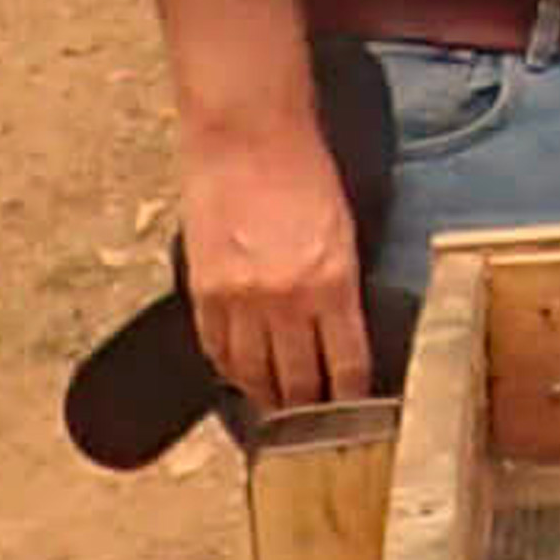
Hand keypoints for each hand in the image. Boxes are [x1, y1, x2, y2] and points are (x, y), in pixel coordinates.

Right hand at [178, 120, 370, 413]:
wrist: (247, 134)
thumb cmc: (304, 170)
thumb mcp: (345, 231)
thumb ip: (342, 287)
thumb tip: (342, 335)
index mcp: (333, 282)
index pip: (347, 366)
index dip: (351, 400)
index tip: (355, 415)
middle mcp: (286, 299)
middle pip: (299, 382)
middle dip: (310, 410)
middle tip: (316, 425)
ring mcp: (240, 299)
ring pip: (254, 375)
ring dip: (267, 398)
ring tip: (278, 410)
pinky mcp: (204, 290)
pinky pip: (216, 349)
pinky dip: (229, 370)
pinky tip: (240, 376)